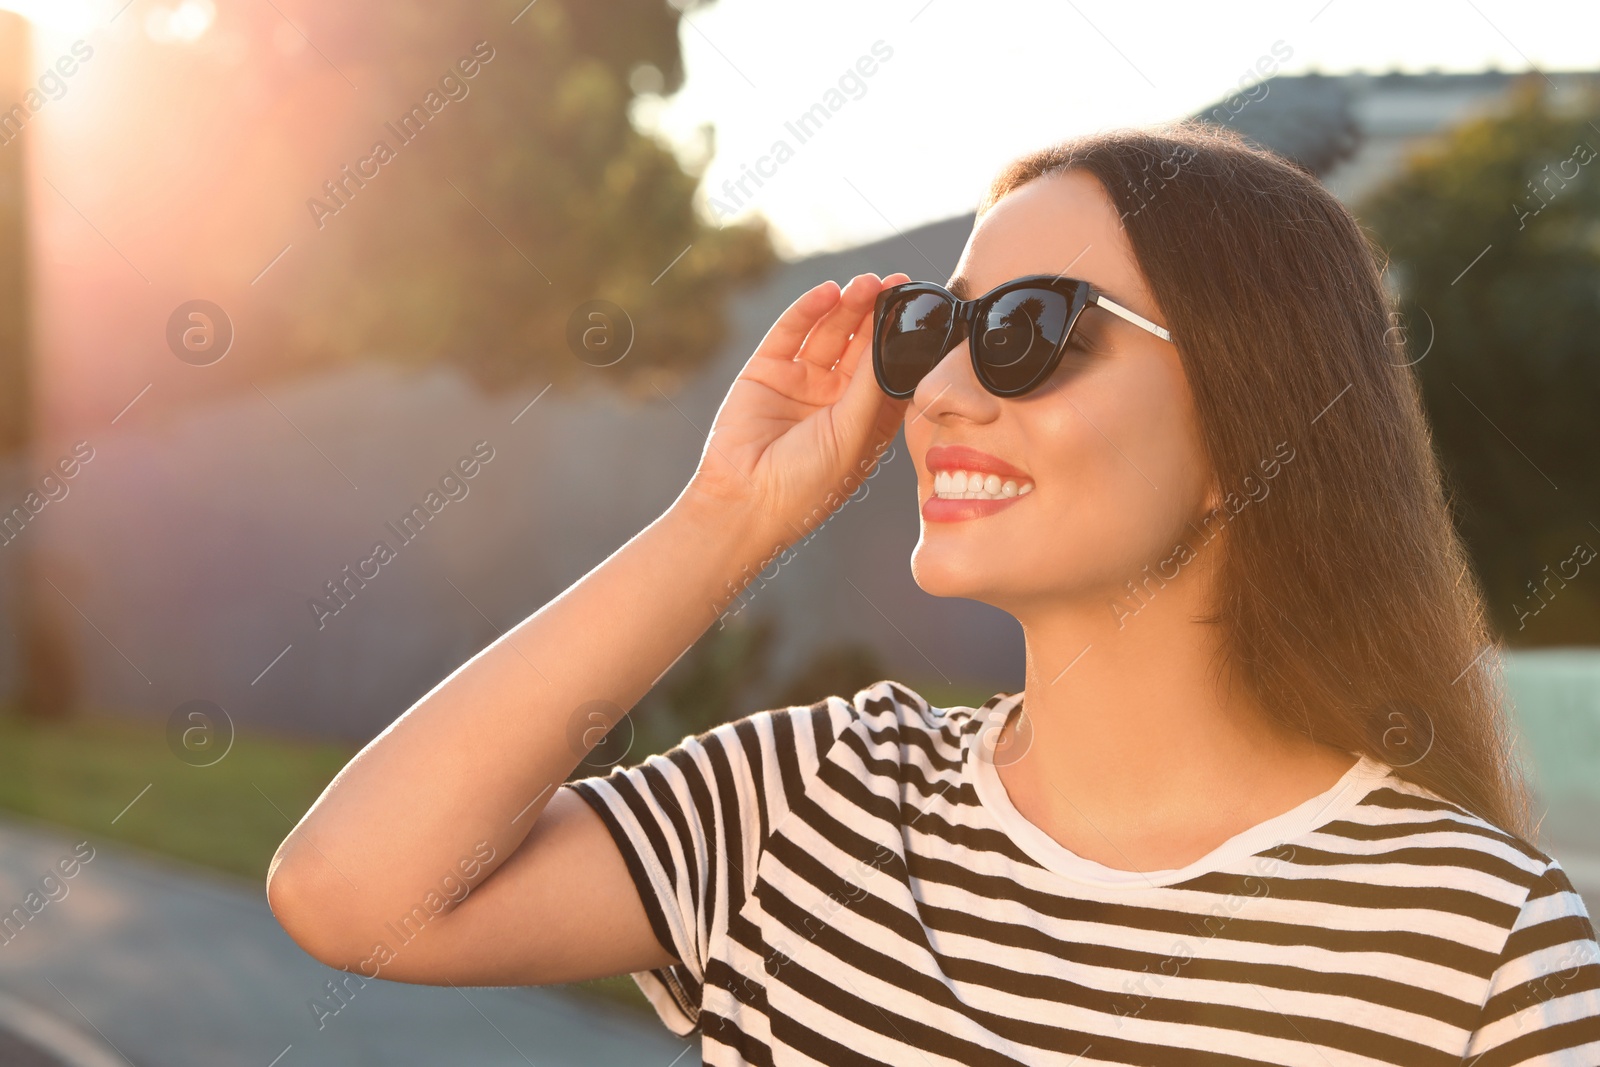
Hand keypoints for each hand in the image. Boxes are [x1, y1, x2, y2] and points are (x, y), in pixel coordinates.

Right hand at [680, 271, 912, 548]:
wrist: (745, 501)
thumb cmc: (808, 484)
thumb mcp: (853, 433)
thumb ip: (872, 384)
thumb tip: (894, 337)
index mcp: (864, 420)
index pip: (889, 368)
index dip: (903, 339)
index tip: (921, 309)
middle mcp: (834, 398)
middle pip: (861, 345)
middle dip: (877, 313)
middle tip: (895, 283)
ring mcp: (800, 383)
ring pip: (828, 333)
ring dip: (847, 306)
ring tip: (865, 282)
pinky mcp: (766, 372)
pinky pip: (790, 333)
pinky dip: (808, 310)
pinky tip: (827, 292)